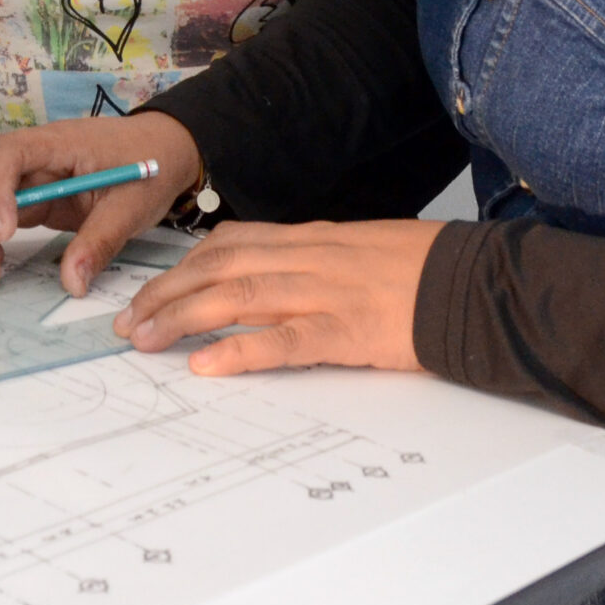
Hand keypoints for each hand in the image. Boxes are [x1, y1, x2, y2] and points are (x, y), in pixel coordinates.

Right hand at [0, 113, 198, 295]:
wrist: (161, 151)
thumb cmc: (149, 163)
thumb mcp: (134, 203)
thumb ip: (101, 240)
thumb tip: (72, 284)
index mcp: (56, 143)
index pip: (7, 154)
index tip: (5, 233)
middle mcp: (31, 159)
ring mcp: (26, 181)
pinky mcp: (29, 203)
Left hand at [112, 219, 445, 374]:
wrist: (476, 282)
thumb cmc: (423, 270)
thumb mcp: (359, 249)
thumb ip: (313, 259)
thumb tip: (269, 274)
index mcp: (311, 239)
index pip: (230, 243)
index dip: (182, 266)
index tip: (151, 289)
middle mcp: (309, 259)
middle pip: (219, 269)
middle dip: (165, 294)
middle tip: (128, 323)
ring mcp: (326, 293)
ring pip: (237, 297)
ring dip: (182, 318)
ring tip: (146, 341)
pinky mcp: (348, 332)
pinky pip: (284, 341)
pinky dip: (240, 351)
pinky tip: (207, 365)